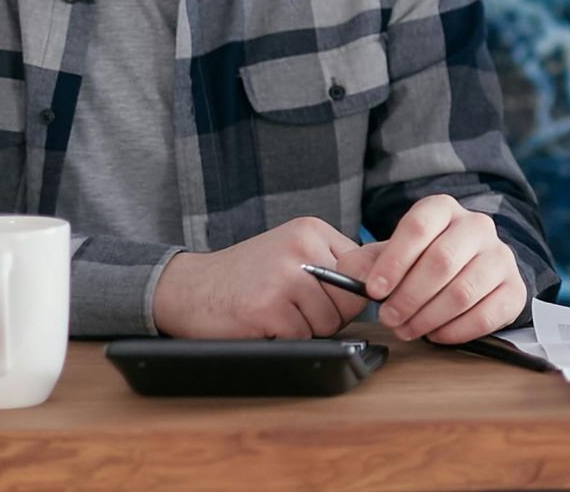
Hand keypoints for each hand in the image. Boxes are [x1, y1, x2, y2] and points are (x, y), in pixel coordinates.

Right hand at [151, 216, 370, 338]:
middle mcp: (302, 247)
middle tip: (291, 307)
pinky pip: (303, 337)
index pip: (364, 271)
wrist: (187, 288)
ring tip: (275, 313)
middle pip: (351, 300)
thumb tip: (382, 286)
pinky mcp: (269, 308)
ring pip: (329, 323)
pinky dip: (286, 339)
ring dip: (306, 329)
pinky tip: (262, 323)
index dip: (347, 295)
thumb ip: (334, 264)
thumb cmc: (245, 277)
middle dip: (329, 315)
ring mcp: (285, 277)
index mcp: (312, 230)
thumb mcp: (291, 254)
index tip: (320, 296)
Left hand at [362, 195, 525, 343]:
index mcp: (443, 209)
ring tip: (407, 329)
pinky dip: (455, 331)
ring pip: (463, 291)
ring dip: (428, 317)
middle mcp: (477, 226)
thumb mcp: (392, 255)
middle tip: (388, 317)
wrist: (472, 270)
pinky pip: (486, 315)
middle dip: (408, 296)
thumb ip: (366, 263)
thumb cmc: (423, 262)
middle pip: (442, 260)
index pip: (418, 226)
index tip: (374, 290)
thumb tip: (351, 276)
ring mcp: (500, 256)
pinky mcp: (514, 289)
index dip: (393, 260)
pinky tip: (436, 334)